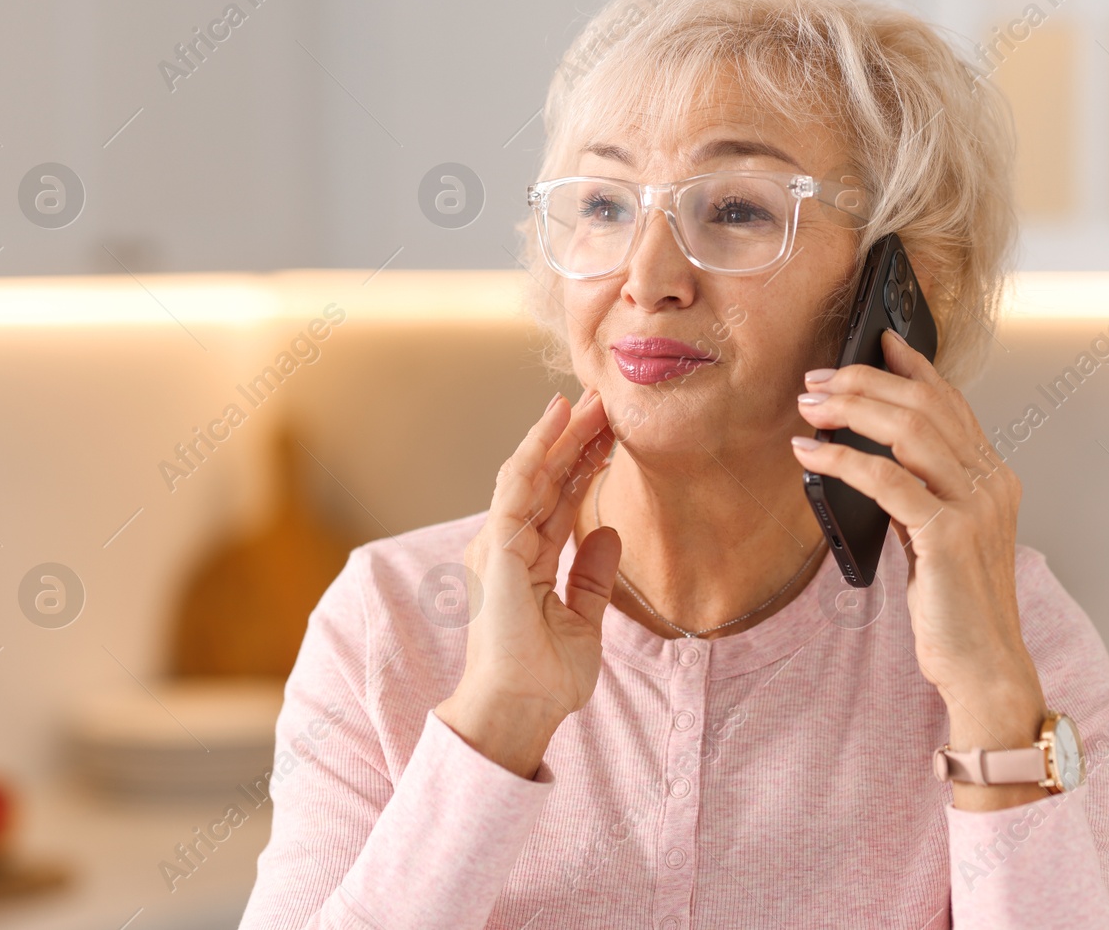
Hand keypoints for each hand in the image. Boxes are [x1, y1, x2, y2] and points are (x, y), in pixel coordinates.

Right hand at [435, 390, 619, 778]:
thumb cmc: (544, 677)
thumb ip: (591, 576)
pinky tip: (556, 422)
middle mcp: (509, 546)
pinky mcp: (497, 546)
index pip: (558, 500)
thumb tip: (609, 533)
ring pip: (531, 472)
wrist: (519, 709)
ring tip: (588, 399)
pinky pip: (517, 486)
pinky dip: (536, 449)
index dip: (582, 464)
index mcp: (528, 562)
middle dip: (573, 438)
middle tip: (604, 399)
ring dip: (559, 434)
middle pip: (545, 478)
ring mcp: (499, 544)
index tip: (611, 433)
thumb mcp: (583, 620)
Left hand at [790, 329, 1047, 807]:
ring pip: (911, 430)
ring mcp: (974, 507)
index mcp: (993, 477)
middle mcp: (991, 482)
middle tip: (816, 379)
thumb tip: (870, 455)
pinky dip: (843, 459)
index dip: (913, 365)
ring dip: (851, 410)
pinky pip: (888, 481)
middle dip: (865, 382)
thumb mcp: (942, 537)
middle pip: (926, 405)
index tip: (876, 339)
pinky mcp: (948, 537)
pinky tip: (810, 453)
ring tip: (808, 406)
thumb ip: (921, 493)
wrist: (984, 667)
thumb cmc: (955, 607)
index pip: (952, 401)